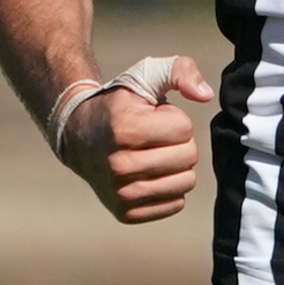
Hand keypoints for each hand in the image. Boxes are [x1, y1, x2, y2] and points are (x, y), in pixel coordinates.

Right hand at [52, 53, 212, 223]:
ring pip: (186, 182)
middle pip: (188, 157)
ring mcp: (121, 193)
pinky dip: (169, 188)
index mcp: (125, 129)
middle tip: (154, 138)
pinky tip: (149, 174)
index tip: (152, 118)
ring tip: (153, 155)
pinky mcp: (126, 214)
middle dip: (178, 143)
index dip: (173, 119)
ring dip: (176, 166)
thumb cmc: (117, 105)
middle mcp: (120, 165)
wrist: (78, 137)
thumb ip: (179, 70)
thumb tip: (205, 95)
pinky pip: (175, 204)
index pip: (184, 129)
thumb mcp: (143, 76)